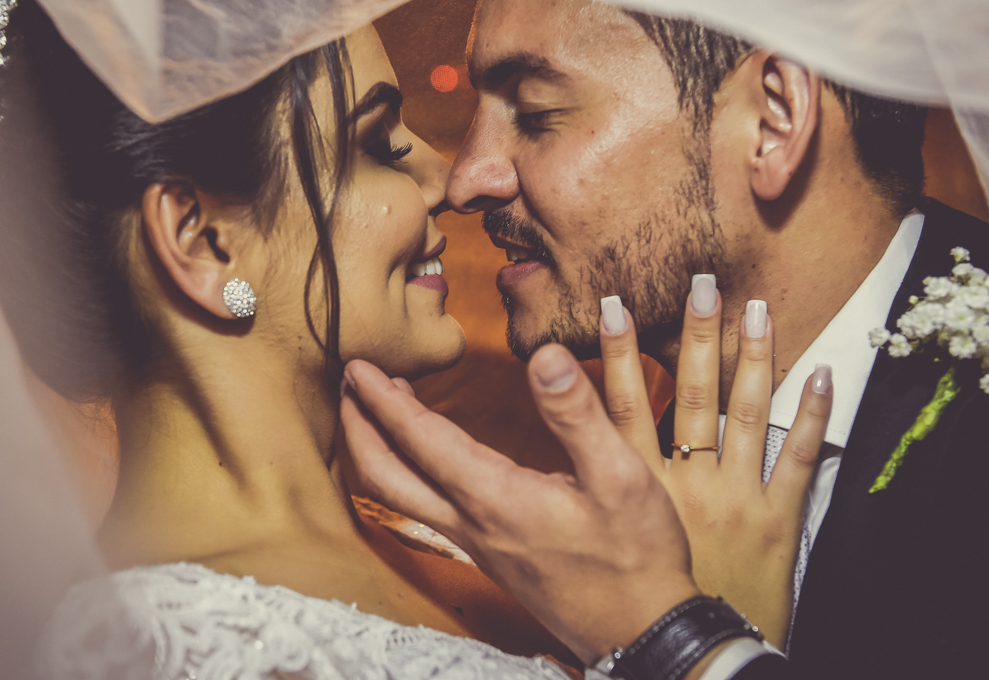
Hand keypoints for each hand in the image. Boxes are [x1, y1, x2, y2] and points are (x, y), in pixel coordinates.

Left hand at [341, 347, 697, 662]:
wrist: (641, 632)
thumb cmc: (635, 557)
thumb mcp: (621, 475)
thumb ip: (578, 414)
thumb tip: (544, 356)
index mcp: (494, 499)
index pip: (419, 440)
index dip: (382, 399)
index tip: (357, 364)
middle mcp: (471, 524)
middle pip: (384, 476)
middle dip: (358, 427)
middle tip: (347, 383)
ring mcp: (476, 544)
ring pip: (400, 496)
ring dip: (378, 449)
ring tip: (376, 408)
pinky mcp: (488, 555)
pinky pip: (424, 509)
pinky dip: (407, 471)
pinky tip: (427, 456)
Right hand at [599, 289, 832, 646]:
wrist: (691, 648)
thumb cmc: (647, 594)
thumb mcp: (613, 537)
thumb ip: (595, 487)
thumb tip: (560, 454)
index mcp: (644, 487)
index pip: (627, 406)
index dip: (619, 354)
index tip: (615, 306)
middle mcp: (691, 482)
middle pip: (691, 395)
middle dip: (695, 336)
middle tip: (701, 284)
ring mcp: (739, 497)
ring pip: (748, 414)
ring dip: (753, 358)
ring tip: (754, 308)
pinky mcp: (781, 519)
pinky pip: (799, 460)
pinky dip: (815, 416)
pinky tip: (822, 373)